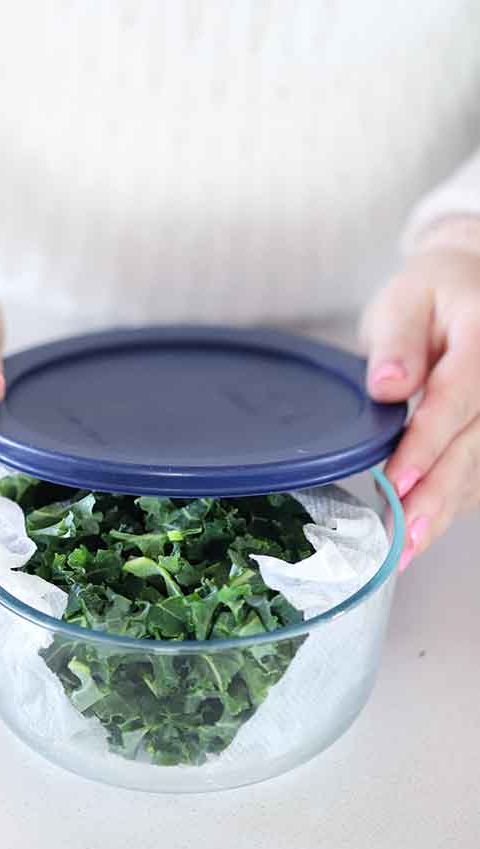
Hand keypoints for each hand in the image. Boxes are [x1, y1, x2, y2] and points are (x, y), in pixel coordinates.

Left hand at [362, 216, 479, 570]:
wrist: (471, 288)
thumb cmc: (431, 295)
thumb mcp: (404, 302)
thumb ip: (395, 343)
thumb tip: (388, 385)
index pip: (454, 399)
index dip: (425, 444)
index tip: (395, 480)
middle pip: (474, 446)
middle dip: (436, 496)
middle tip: (403, 539)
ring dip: (445, 510)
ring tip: (406, 549)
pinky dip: (454, 502)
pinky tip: (424, 528)